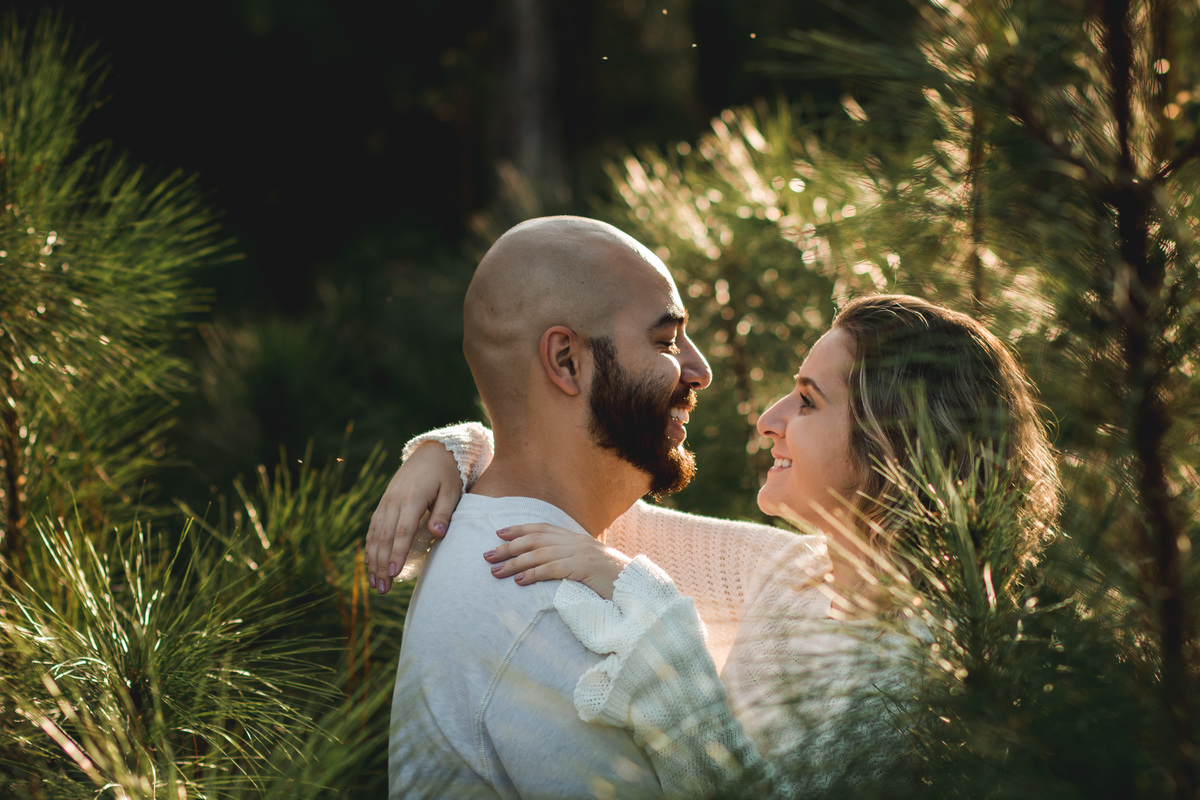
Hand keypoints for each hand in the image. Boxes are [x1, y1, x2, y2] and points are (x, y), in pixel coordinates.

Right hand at [365, 441, 461, 593]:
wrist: (434, 451)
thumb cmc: (448, 474)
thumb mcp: (452, 491)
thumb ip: (443, 513)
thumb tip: (437, 534)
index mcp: (412, 498)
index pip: (402, 531)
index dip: (397, 553)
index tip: (393, 573)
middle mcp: (394, 500)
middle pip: (385, 537)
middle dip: (381, 565)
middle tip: (382, 589)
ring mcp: (387, 501)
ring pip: (375, 534)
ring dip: (373, 559)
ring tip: (374, 582)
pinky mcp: (384, 501)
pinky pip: (373, 526)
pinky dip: (370, 545)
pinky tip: (369, 562)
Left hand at [482, 524, 632, 599]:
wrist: (637, 586)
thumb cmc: (613, 581)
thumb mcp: (591, 566)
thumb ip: (572, 560)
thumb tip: (551, 565)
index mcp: (577, 539)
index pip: (543, 528)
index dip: (520, 529)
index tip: (499, 533)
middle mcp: (576, 542)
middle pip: (535, 539)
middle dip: (509, 547)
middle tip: (487, 555)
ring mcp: (580, 554)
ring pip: (539, 554)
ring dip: (514, 563)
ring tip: (495, 572)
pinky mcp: (583, 569)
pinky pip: (552, 569)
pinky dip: (532, 574)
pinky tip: (518, 581)